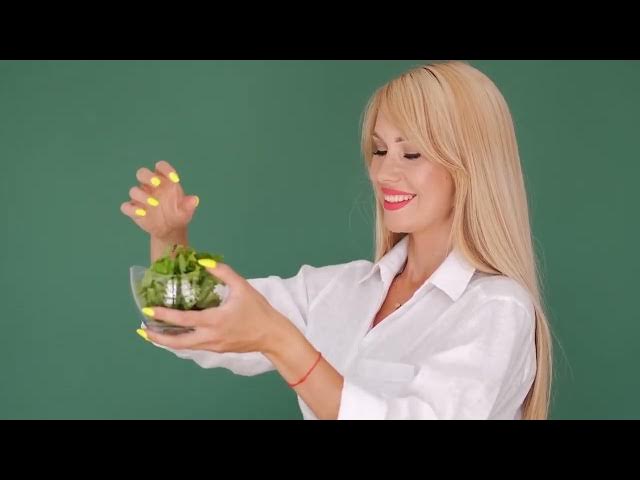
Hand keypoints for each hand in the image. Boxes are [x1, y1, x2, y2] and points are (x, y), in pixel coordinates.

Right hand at [120, 160, 198, 239]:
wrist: (171, 230)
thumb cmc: (178, 215)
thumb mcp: (186, 211)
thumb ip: (189, 205)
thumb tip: (194, 200)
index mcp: (163, 181)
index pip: (161, 167)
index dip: (166, 169)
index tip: (175, 179)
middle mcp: (150, 186)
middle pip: (142, 173)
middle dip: (148, 176)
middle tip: (156, 182)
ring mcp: (140, 197)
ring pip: (134, 190)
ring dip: (142, 195)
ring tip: (155, 203)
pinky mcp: (134, 209)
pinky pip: (126, 207)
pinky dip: (131, 209)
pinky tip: (142, 213)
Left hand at [141, 260, 293, 353]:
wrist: (273, 335)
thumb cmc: (258, 310)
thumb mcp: (243, 287)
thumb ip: (223, 272)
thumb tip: (203, 261)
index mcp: (215, 320)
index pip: (184, 320)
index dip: (165, 315)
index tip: (148, 309)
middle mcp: (210, 337)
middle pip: (177, 342)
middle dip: (157, 336)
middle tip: (142, 328)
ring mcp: (212, 346)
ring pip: (183, 346)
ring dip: (166, 340)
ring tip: (152, 332)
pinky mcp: (216, 349)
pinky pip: (193, 346)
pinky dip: (180, 341)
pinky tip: (174, 334)